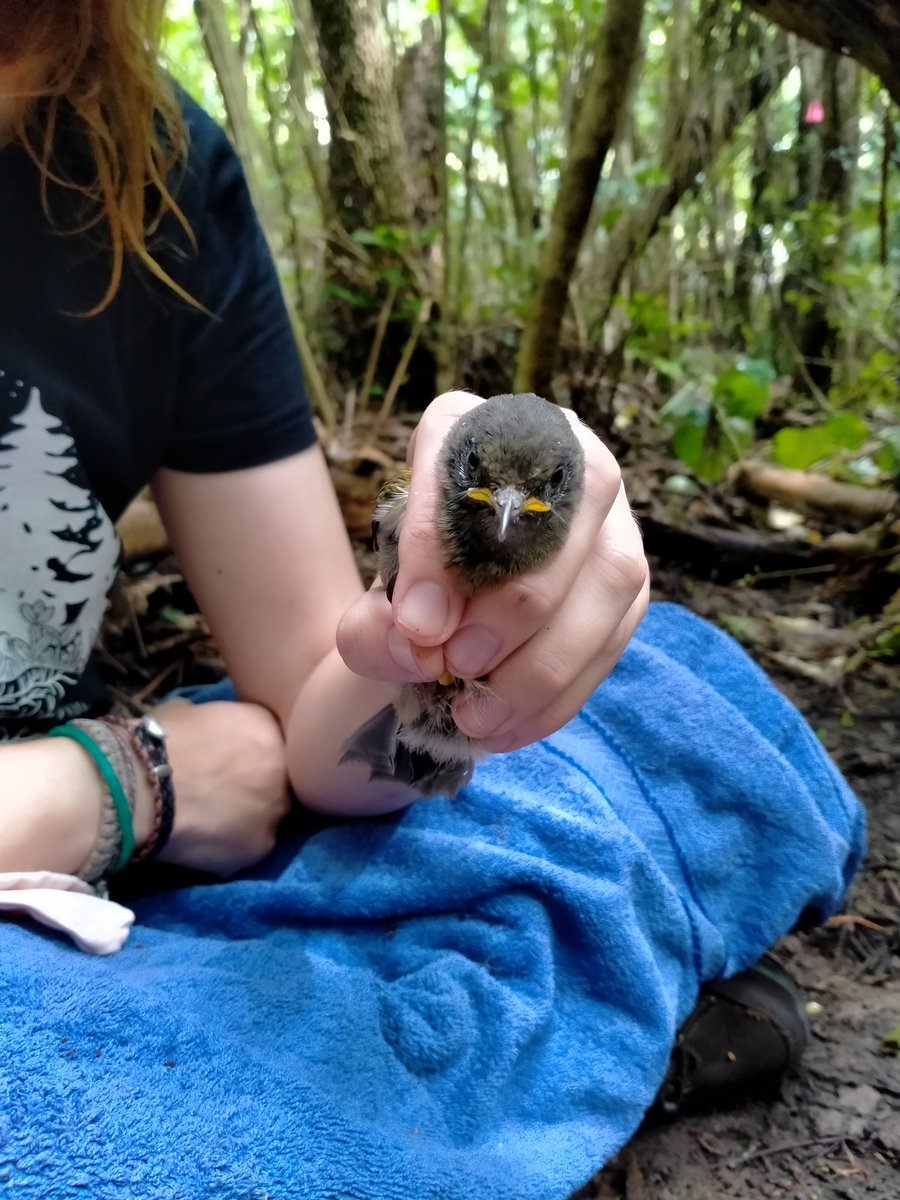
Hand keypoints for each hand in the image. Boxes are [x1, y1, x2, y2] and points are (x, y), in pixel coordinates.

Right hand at [153, 699, 291, 874]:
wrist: (142, 787)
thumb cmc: (158, 742)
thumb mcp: (186, 712)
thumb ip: (210, 720)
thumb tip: (199, 725)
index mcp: (266, 726)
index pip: (270, 742)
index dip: (248, 755)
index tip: (227, 763)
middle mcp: (283, 766)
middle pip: (277, 780)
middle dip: (255, 786)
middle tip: (221, 794)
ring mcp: (275, 808)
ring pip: (268, 816)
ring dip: (247, 818)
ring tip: (211, 821)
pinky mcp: (262, 845)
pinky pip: (250, 847)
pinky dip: (231, 847)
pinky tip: (204, 841)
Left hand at [337, 390, 648, 752]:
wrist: (446, 628)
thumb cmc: (412, 602)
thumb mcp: (373, 613)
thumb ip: (376, 629)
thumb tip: (421, 642)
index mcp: (474, 430)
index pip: (465, 457)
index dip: (441, 542)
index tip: (414, 625)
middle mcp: (559, 454)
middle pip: (560, 510)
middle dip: (507, 604)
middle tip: (454, 664)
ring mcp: (610, 518)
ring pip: (610, 573)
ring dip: (544, 659)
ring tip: (477, 714)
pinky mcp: (632, 584)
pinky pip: (616, 635)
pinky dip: (560, 694)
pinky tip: (506, 727)